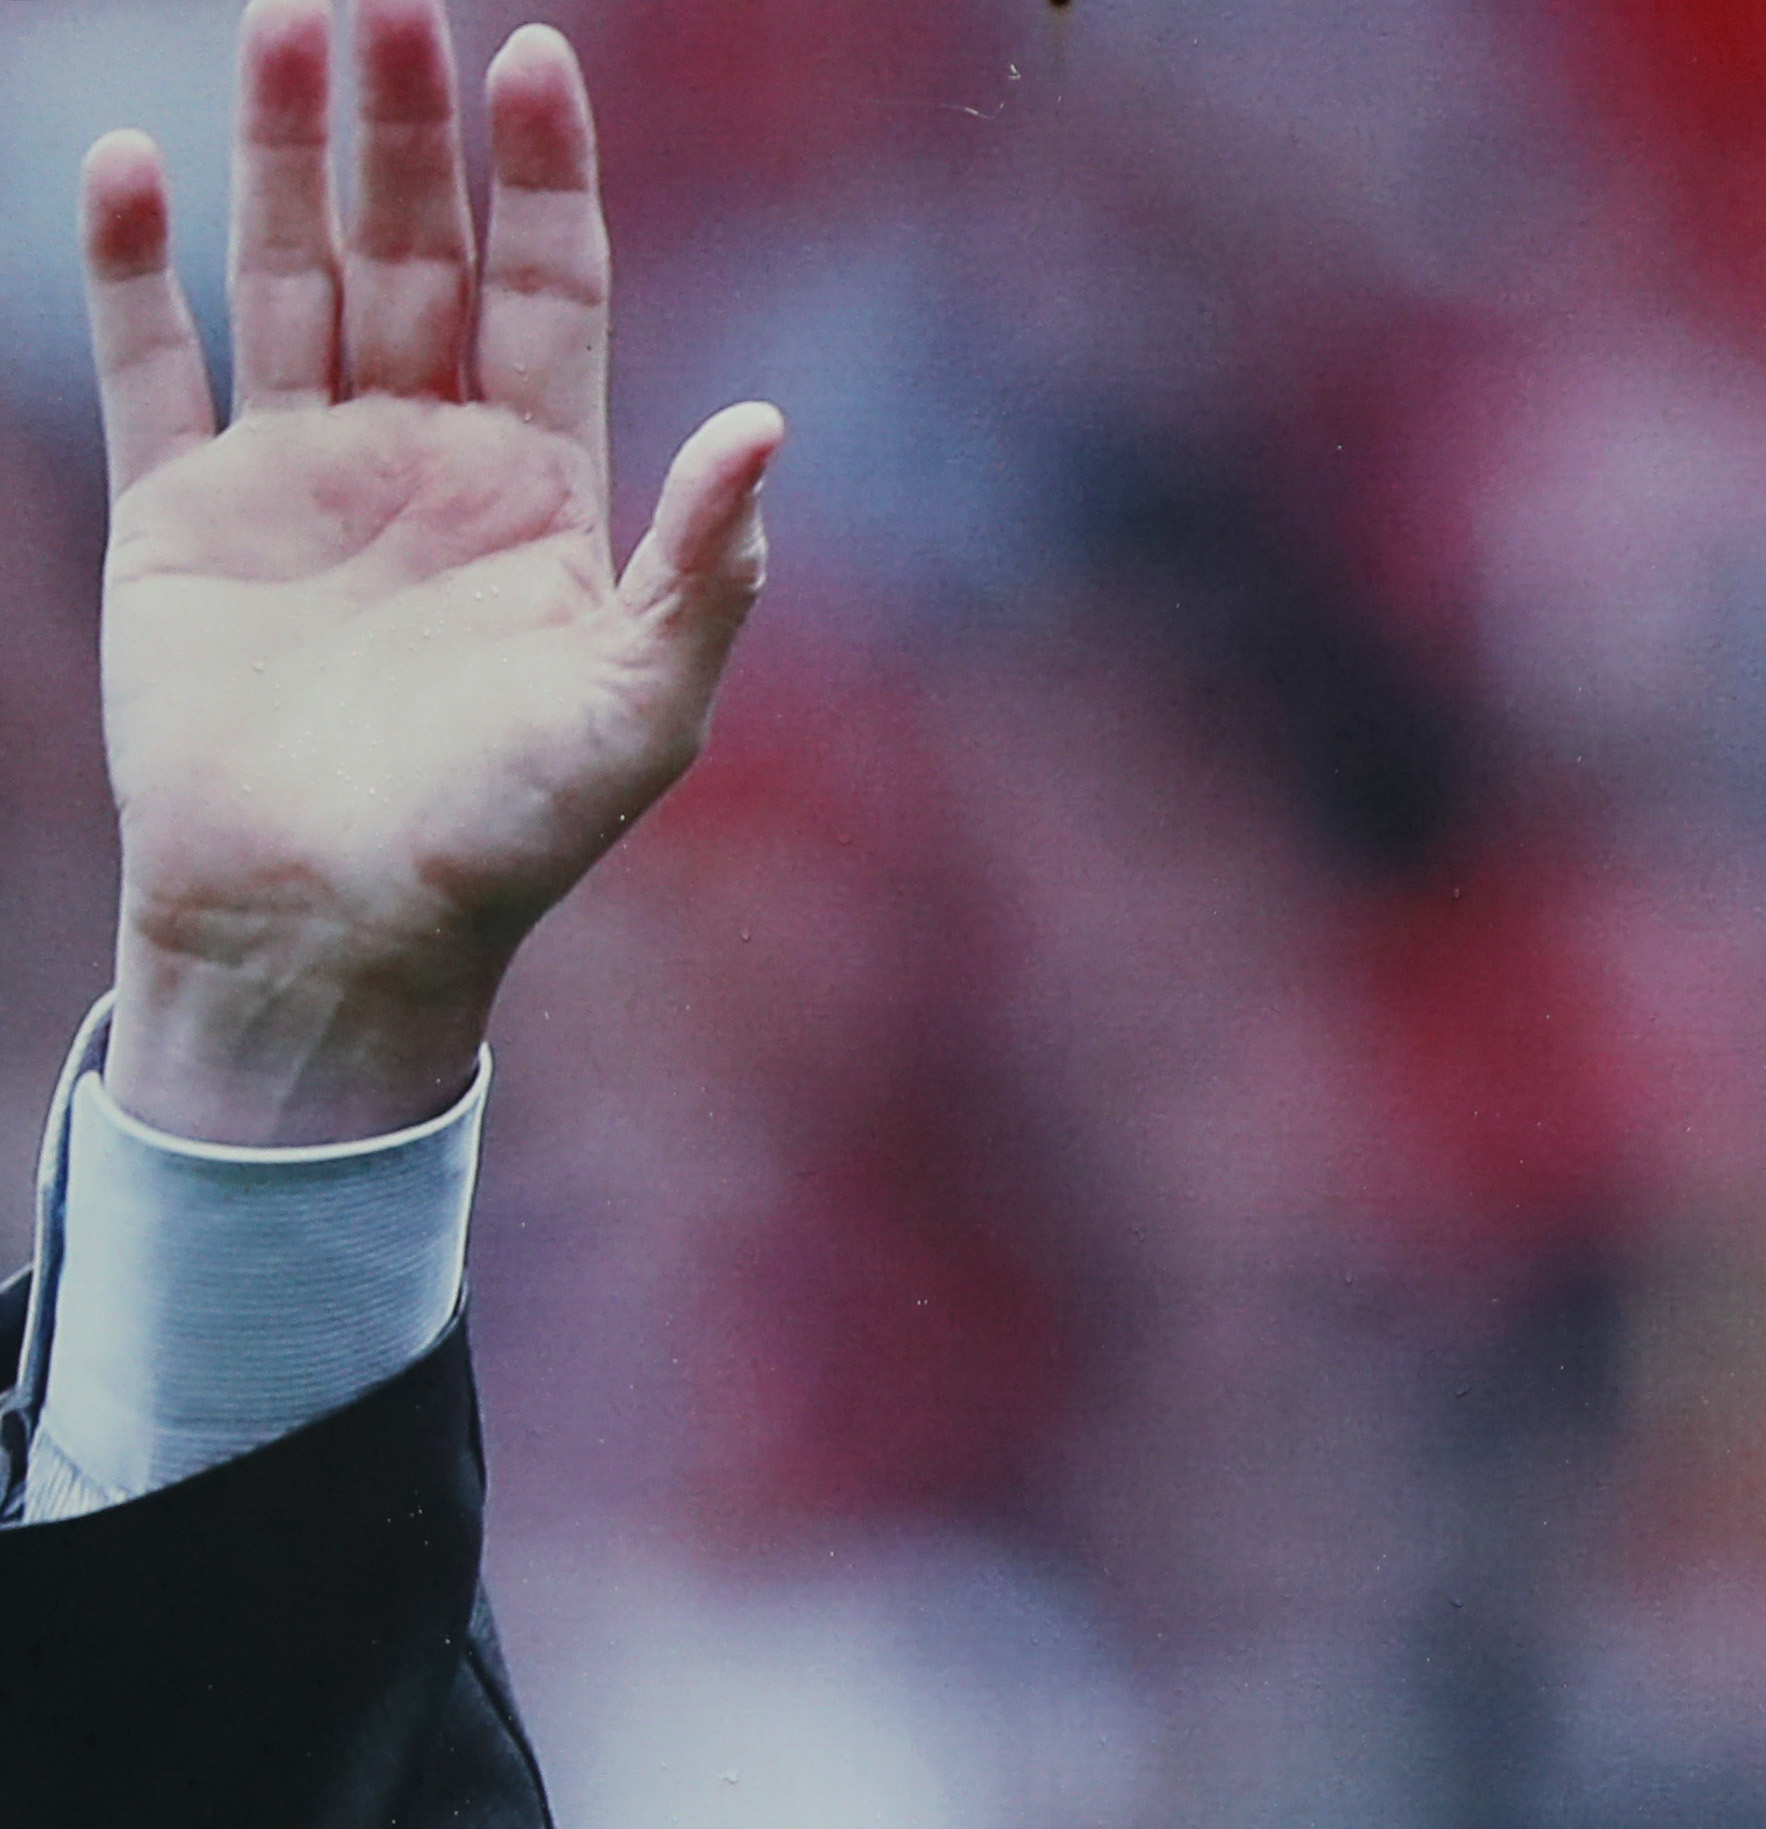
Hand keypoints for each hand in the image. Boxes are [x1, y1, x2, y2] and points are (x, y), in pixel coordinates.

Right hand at [82, 0, 780, 1144]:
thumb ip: (705, 571)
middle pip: (416, 250)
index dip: (543, 176)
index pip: (546, 289)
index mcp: (541, 490)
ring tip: (286, 22)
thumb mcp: (640, 711)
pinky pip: (154, 365)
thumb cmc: (507, 840)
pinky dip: (131, 266)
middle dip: (408, 125)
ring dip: (285, 152)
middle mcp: (421, 458)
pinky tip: (126, 157)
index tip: (539, 56)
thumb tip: (771, 426)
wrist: (339, 932)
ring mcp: (296, 476)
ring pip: (291, 273)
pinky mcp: (179, 517)